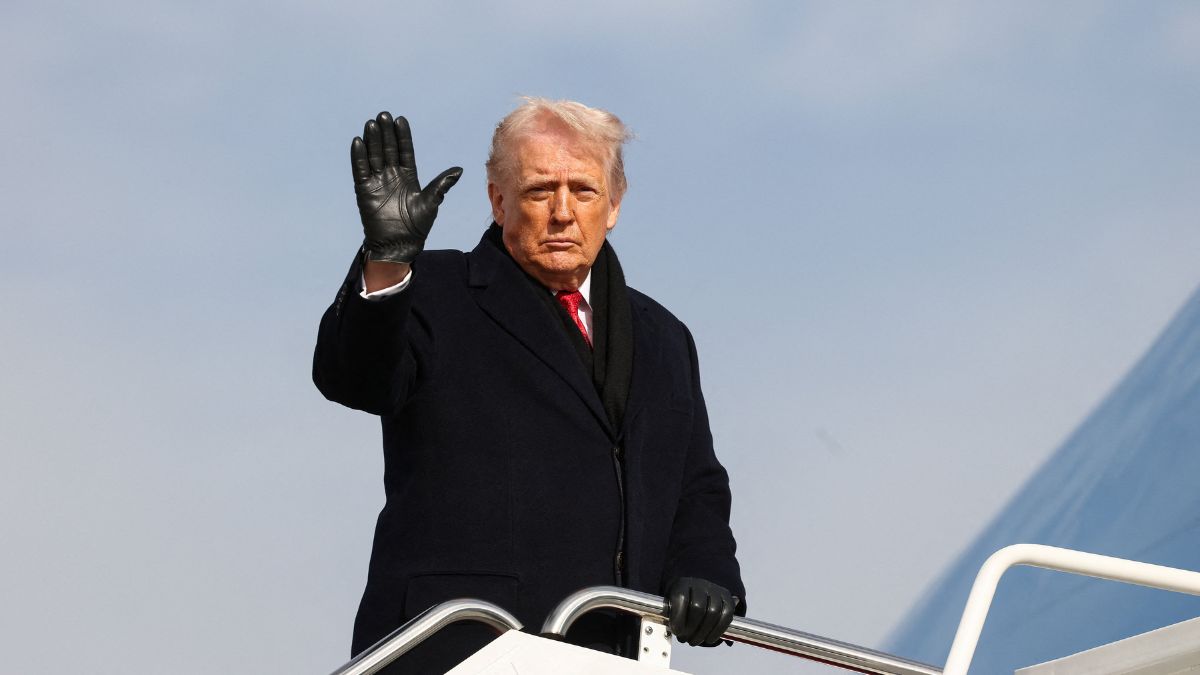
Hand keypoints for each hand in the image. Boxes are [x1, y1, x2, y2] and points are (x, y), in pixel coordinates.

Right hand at [350, 111, 461, 263]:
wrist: (399, 245)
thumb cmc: (417, 226)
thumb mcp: (431, 202)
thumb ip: (441, 184)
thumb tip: (459, 169)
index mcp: (408, 176)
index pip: (405, 151)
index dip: (402, 136)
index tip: (400, 120)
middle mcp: (392, 176)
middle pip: (388, 149)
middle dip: (386, 133)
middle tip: (383, 115)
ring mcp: (377, 182)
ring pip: (374, 156)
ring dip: (373, 140)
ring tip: (372, 123)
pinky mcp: (364, 190)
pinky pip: (361, 170)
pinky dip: (359, 157)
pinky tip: (358, 142)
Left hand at [665, 577, 735, 646]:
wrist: (695, 594)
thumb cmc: (680, 603)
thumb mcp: (671, 604)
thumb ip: (670, 614)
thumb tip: (676, 629)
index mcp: (683, 584)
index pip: (681, 598)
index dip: (678, 617)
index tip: (676, 631)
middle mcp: (700, 584)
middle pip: (698, 607)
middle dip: (691, 628)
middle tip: (686, 640)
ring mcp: (715, 590)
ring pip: (713, 612)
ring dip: (704, 632)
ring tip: (695, 641)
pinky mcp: (727, 598)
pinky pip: (726, 615)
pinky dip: (718, 630)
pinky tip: (709, 639)